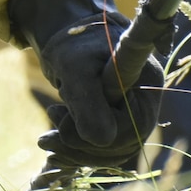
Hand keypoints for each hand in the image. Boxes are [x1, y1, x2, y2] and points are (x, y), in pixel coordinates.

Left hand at [8, 0, 164, 170]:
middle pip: (125, 142)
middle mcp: (145, 101)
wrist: (69, 38)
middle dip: (82, 145)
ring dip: (76, 151)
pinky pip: (103, 150)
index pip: (135, 123)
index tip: (56, 115)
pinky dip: (76, 152)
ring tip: (45, 138)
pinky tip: (53, 142)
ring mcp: (132, 115)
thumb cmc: (73, 45)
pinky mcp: (117, 125)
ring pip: (112, 151)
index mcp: (145, 80)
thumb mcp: (74, 67)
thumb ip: (88, 102)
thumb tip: (102, 140)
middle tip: (47, 132)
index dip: (102, 130)